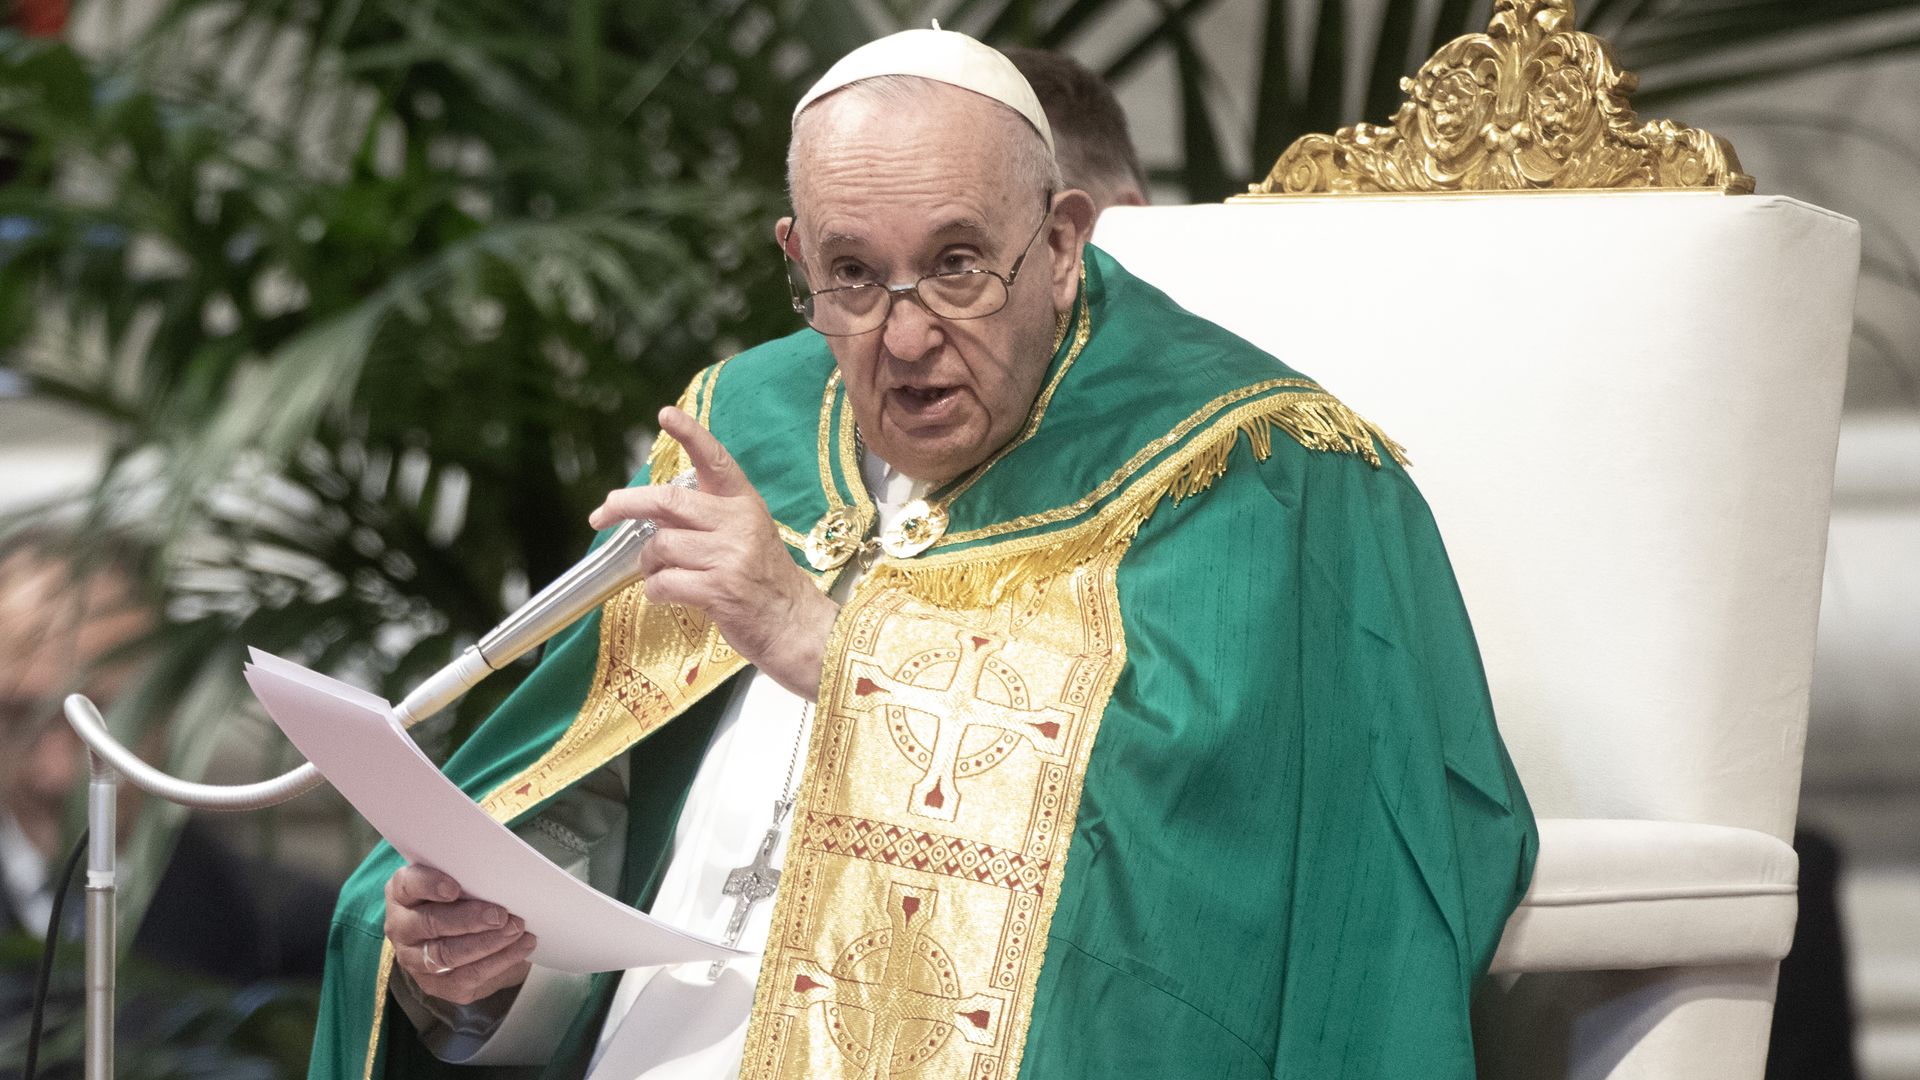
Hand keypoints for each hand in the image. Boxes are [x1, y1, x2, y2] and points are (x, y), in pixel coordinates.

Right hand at [386, 864, 534, 1005]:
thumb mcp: (464, 885)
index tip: (455, 889)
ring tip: (516, 929)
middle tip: (500, 915)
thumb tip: (501, 879)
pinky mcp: (435, 984)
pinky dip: (499, 961)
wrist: (471, 939)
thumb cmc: (465, 901)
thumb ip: (471, 880)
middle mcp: (401, 927)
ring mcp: (413, 959)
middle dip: (468, 919)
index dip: (429, 885)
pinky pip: (467, 976)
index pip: (408, 885)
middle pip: (429, 923)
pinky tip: (521, 947)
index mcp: (403, 894)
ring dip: (487, 943)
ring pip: (446, 954)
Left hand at [590, 406, 838, 697]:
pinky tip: (667, 595)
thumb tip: (647, 510)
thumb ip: (703, 518)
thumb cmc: (764, 581)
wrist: (796, 625)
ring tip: (661, 575)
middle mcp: (738, 523)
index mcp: (744, 504)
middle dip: (625, 504)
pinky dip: (655, 591)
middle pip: (667, 500)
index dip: (690, 434)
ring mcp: (730, 556)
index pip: (715, 460)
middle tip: (600, 514)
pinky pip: (664, 583)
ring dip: (648, 564)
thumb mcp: (744, 536)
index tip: (666, 414)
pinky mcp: (720, 590)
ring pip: (660, 546)